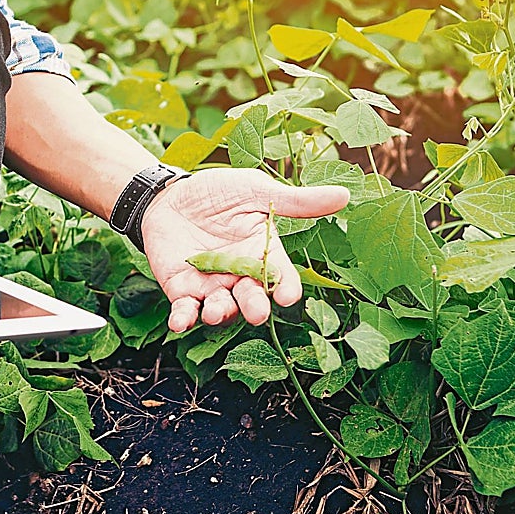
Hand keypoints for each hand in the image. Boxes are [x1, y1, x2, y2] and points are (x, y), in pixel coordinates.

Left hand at [140, 168, 350, 331]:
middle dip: (255, 307)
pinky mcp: (182, 289)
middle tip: (258, 313)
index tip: (288, 296)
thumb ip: (294, 201)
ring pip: (221, 308)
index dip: (285, 287)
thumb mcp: (255, 191)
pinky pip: (185, 310)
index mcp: (262, 253)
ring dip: (220, 314)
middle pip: (251, 298)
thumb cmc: (216, 192)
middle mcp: (239, 275)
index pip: (280, 275)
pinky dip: (183, 318)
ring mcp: (211, 285)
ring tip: (216, 311)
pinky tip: (179, 322)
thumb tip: (344, 195)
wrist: (170, 195)